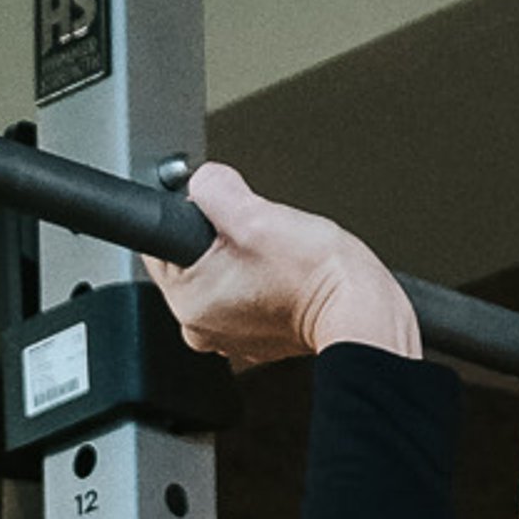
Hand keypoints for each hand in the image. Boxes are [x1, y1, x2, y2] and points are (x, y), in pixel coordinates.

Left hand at [148, 161, 419, 366]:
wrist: (359, 309)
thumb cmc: (315, 274)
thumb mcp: (255, 213)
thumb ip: (213, 188)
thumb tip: (202, 181)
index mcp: (188, 302)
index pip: (158, 246)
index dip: (188, 214)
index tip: (216, 210)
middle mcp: (200, 326)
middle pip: (190, 261)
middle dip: (217, 237)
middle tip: (256, 231)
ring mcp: (227, 336)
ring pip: (218, 276)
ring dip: (239, 257)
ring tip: (273, 254)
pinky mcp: (254, 337)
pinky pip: (242, 295)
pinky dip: (257, 279)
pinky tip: (281, 272)